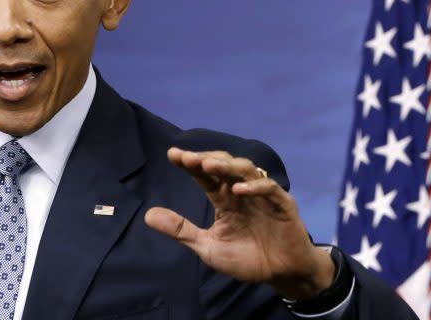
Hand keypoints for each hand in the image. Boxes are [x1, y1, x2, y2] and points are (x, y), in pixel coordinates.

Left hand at [144, 147, 334, 299]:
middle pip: (224, 165)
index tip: (172, 155)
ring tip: (208, 164)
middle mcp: (242, 192)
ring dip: (227, 166)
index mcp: (225, 199)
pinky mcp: (283, 204)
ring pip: (246, 170)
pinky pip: (269, 189)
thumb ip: (181, 230)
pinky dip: (254, 187)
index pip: (205, 176)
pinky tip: (238, 190)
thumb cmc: (247, 259)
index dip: (190, 164)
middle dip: (206, 159)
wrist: (282, 275)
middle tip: (186, 157)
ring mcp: (263, 195)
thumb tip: (147, 215)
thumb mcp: (208, 247)